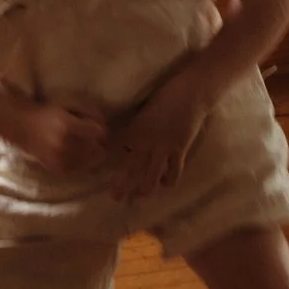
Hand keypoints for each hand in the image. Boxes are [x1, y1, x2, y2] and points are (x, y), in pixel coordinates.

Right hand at [10, 99, 110, 176]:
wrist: (22, 127)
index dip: (99, 130)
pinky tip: (75, 154)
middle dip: (96, 143)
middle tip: (89, 138)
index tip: (94, 128)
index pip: (99, 133)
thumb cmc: (47, 113)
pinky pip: (80, 169)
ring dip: (91, 154)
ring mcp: (60, 160)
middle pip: (97, 149)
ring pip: (91, 162)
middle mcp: (65, 145)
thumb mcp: (67, 104)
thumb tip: (105, 124)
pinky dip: (81, 163)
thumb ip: (88, 111)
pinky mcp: (57, 169)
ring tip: (82, 146)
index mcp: (68, 126)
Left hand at [105, 82, 208, 202]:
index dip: (106, 158)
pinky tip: (165, 181)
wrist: (192, 91)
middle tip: (115, 197)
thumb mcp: (145, 110)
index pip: (116, 147)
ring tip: (141, 194)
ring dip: (145, 188)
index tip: (96, 169)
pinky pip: (173, 172)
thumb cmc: (167, 95)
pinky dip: (168, 180)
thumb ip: (136, 125)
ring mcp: (164, 146)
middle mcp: (147, 139)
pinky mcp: (180, 150)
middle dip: (122, 184)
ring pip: (151, 175)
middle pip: (131, 167)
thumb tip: (125, 141)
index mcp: (135, 127)